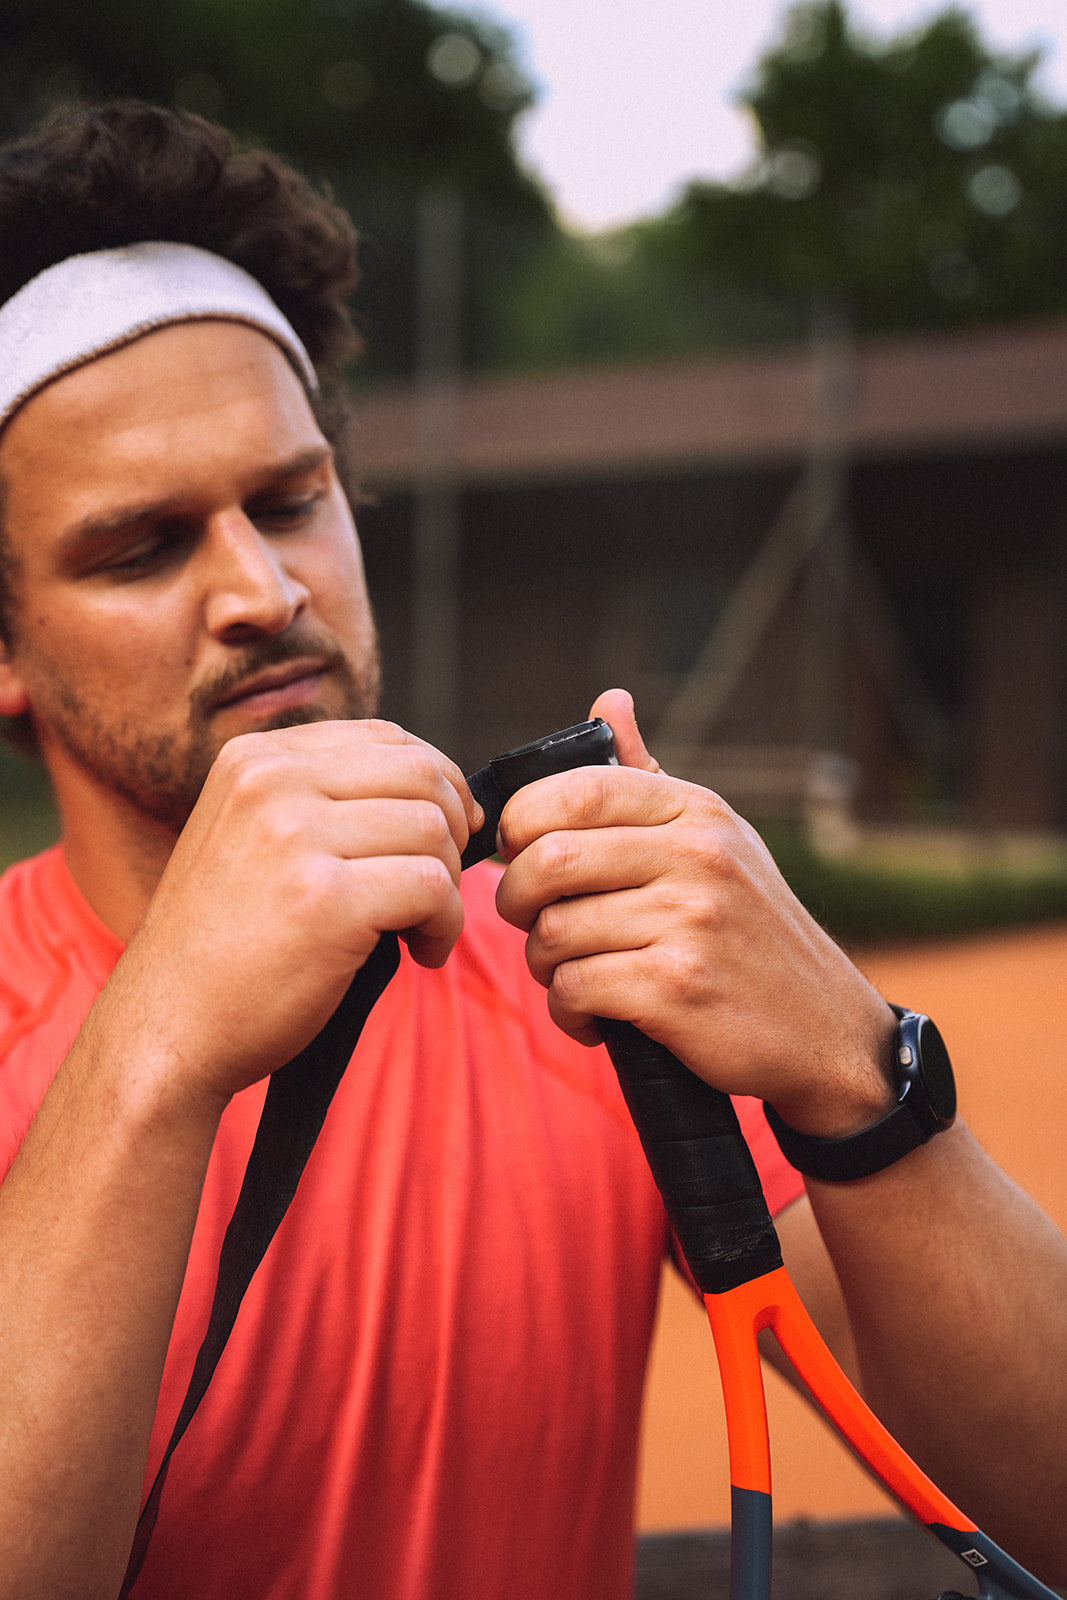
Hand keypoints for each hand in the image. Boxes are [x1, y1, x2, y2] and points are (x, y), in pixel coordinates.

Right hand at [108, 719, 481, 1105]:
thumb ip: (318, 799)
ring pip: (433, 830)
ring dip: (449, 887)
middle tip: (441, 886)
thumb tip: (436, 788)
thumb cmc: (225, 946)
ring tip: (421, 929)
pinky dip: (446, 925)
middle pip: (421, 775)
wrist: (166, 1028)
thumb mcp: (249, 837)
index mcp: (255, 758)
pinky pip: (433, 888)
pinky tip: (421, 953)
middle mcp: (271, 782)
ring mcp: (295, 837)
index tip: (448, 831)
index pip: (386, 737)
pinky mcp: (326, 899)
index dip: (437, 782)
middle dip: (453, 830)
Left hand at [494, 688, 894, 1136]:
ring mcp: (691, 922)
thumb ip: (649, 778)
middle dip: (516, 899)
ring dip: (544, 966)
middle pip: (549, 859)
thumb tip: (609, 702)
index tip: (521, 854)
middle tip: (532, 922)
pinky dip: (568, 1012)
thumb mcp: (717, 841)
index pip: (575, 791)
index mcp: (698, 812)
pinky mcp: (679, 989)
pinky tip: (595, 1017)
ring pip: (553, 932)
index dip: (522, 823)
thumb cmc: (751, 933)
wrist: (827, 1033)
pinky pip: (574, 989)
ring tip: (573, 974)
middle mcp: (698, 856)